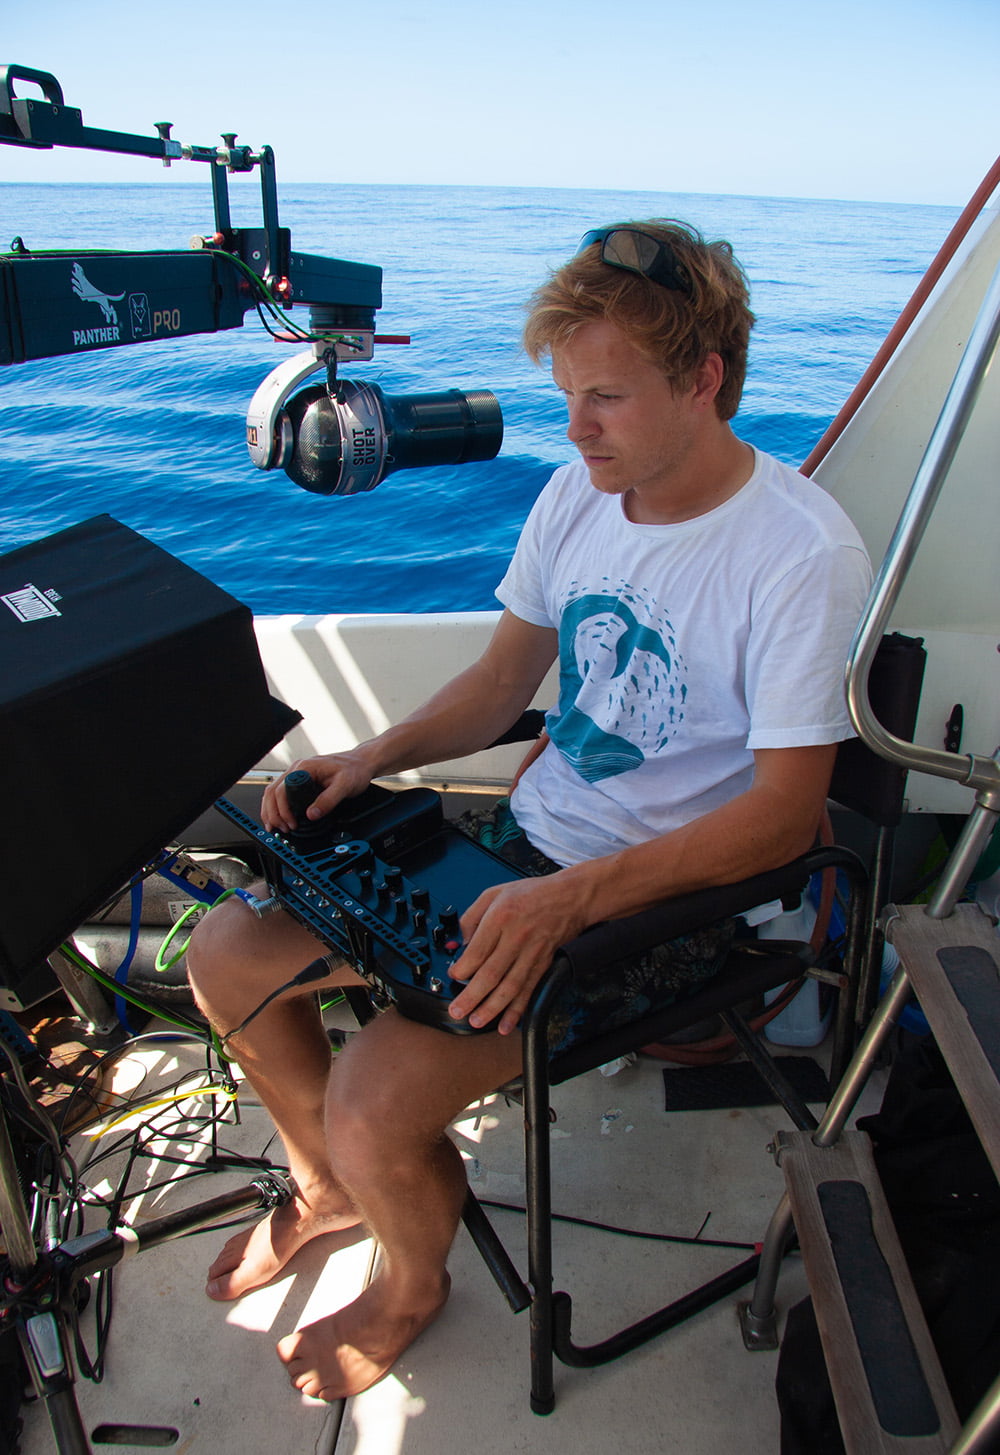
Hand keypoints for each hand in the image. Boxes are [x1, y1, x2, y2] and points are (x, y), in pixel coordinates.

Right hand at [262, 752, 373, 833]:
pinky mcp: (299, 780)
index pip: (283, 789)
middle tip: (282, 828)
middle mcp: (297, 769)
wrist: (360, 764)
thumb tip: (312, 814)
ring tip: (276, 827)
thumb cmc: (353, 770)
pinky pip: (280, 793)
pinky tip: (278, 818)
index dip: (283, 809)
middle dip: (274, 813)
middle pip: (273, 791)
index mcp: (305, 768)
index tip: (291, 823)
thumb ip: (328, 800)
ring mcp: (296, 774)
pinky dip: (276, 807)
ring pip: (273, 792)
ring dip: (271, 811)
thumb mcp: (345, 785)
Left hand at [446, 872, 589, 1035]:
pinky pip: (529, 990)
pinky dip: (518, 1010)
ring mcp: (532, 952)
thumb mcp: (494, 892)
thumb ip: (472, 916)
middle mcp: (517, 937)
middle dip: (471, 996)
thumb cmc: (532, 894)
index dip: (462, 968)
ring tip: (476, 1021)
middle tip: (457, 1010)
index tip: (453, 976)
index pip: (478, 950)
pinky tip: (507, 1024)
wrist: (570, 897)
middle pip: (491, 973)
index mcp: (501, 917)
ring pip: (510, 986)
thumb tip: (461, 942)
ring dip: (492, 1008)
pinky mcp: (543, 963)